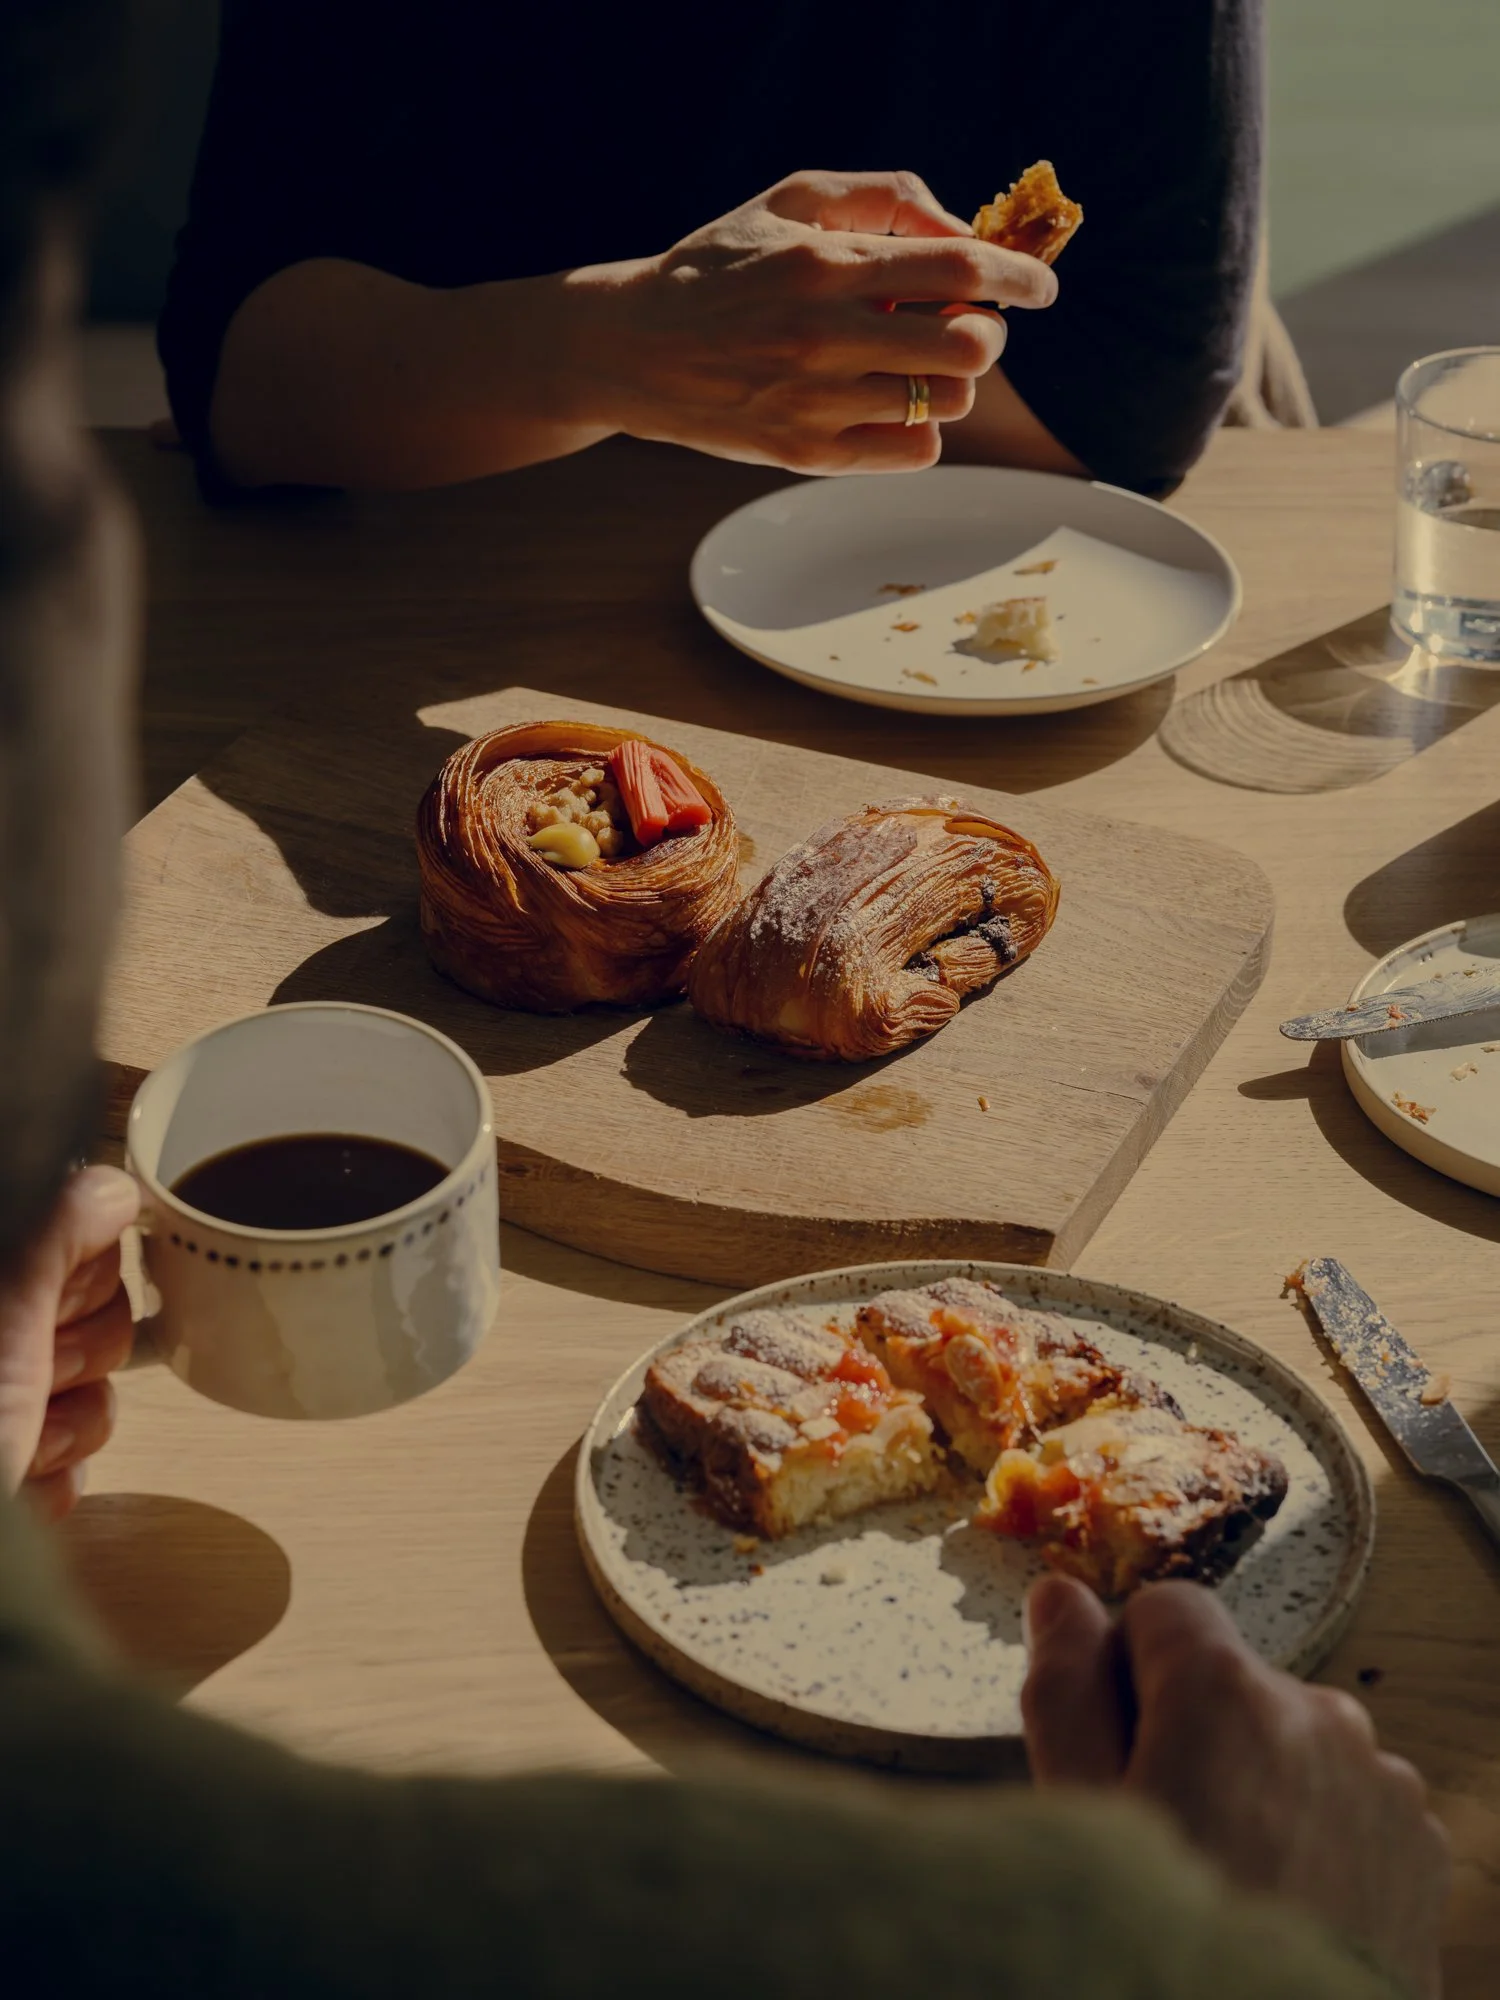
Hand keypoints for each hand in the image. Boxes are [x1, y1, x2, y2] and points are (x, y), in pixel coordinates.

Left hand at [0, 1166, 138, 1520]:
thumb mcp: (2, 1312)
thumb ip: (56, 1229)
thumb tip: (109, 1187)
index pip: (73, 1234)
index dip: (79, 1274)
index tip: (49, 1306)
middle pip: (94, 1312)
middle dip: (78, 1353)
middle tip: (33, 1374)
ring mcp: (0, 1402)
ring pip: (91, 1387)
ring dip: (69, 1423)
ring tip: (20, 1441)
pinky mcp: (8, 1466)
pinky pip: (72, 1454)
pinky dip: (54, 1474)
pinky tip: (19, 1482)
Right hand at [577, 169, 1056, 474]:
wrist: (633, 348)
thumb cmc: (721, 266)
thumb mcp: (791, 200)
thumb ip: (886, 198)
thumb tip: (966, 232)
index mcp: (826, 265)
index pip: (959, 267)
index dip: (1019, 277)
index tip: (1041, 286)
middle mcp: (825, 337)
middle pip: (969, 345)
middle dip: (987, 332)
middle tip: (966, 324)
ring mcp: (816, 403)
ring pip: (947, 401)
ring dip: (949, 379)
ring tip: (910, 362)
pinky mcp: (807, 454)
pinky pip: (914, 450)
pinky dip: (921, 427)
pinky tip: (890, 403)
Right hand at [1022, 1575, 1450, 1998]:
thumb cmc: (1165, 1939)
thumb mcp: (1081, 1811)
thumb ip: (1066, 1687)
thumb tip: (1060, 1592)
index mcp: (1224, 1689)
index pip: (1168, 1608)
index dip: (1128, 1670)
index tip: (1118, 1745)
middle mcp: (1317, 1711)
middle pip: (1232, 1680)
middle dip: (1195, 1733)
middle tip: (1168, 1830)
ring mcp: (1379, 1779)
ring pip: (1292, 1741)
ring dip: (1259, 1781)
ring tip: (1229, 1879)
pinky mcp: (1418, 1843)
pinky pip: (1350, 1799)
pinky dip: (1317, 1831)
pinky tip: (1286, 1901)